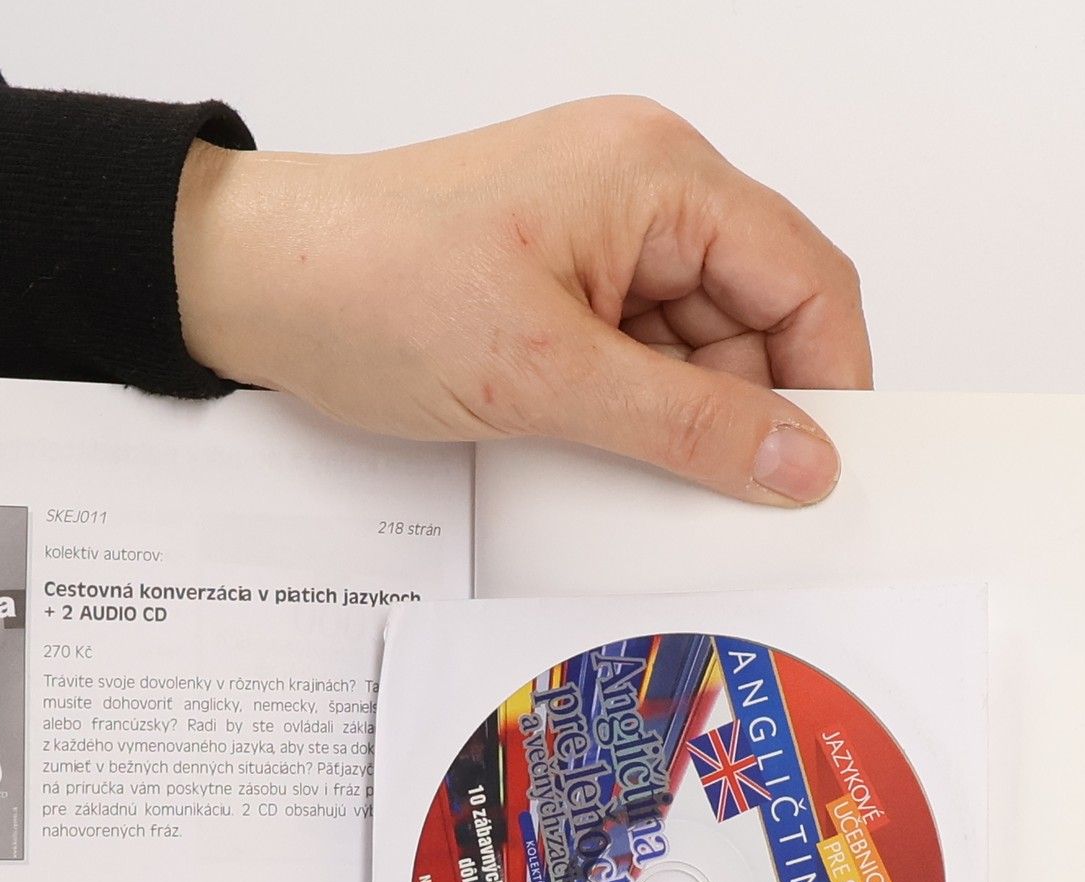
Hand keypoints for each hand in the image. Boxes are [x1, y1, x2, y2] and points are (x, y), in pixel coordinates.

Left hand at [175, 97, 869, 504]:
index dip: (830, 379)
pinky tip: (598, 454)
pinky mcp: (563, 284)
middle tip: (719, 501)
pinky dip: (635, 414)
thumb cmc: (372, 287)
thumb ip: (687, 426)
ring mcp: (603, 238)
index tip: (821, 473)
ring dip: (681, 421)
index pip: (804, 275)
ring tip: (622, 472)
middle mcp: (644, 193)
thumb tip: (799, 461)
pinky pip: (640, 356)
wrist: (254, 284)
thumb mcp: (547, 376)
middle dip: (745, 411)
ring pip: (699, 347)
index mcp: (660, 177)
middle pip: (758, 316)